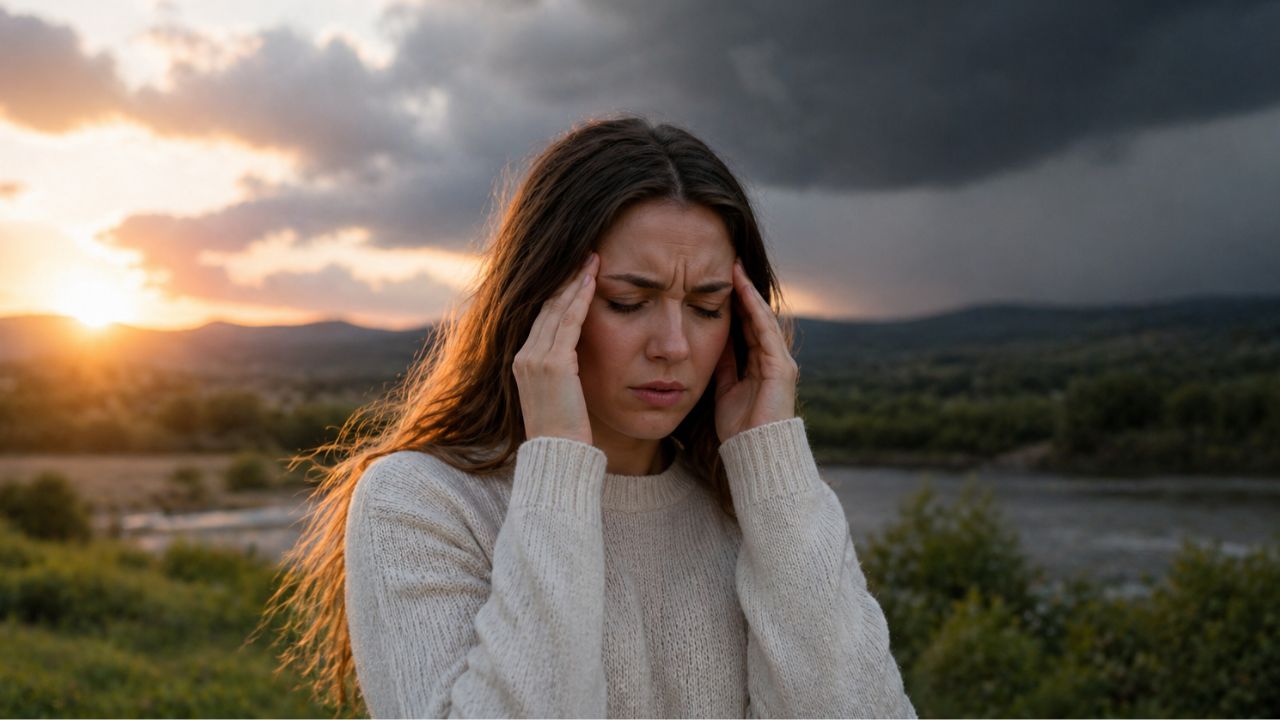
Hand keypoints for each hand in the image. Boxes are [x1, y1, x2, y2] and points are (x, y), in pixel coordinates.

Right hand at [512, 253, 598, 443]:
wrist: (558, 457)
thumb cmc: (565, 433)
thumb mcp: (558, 397)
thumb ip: (563, 373)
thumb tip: (577, 359)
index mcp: (522, 362)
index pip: (542, 318)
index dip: (559, 293)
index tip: (576, 273)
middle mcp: (523, 356)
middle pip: (546, 307)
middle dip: (567, 279)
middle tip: (585, 255)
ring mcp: (535, 359)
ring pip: (557, 309)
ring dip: (576, 281)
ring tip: (592, 260)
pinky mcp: (553, 364)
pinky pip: (568, 322)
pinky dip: (581, 299)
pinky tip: (593, 281)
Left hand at [713, 260, 797, 441]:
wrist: (755, 454)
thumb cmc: (738, 429)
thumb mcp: (723, 390)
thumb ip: (723, 366)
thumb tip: (711, 342)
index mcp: (759, 366)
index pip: (745, 327)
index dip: (733, 304)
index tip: (716, 282)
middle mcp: (773, 359)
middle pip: (754, 317)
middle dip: (741, 292)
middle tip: (727, 264)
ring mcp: (779, 362)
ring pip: (761, 319)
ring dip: (748, 293)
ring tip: (734, 269)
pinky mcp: (781, 367)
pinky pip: (765, 331)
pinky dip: (754, 309)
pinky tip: (743, 291)